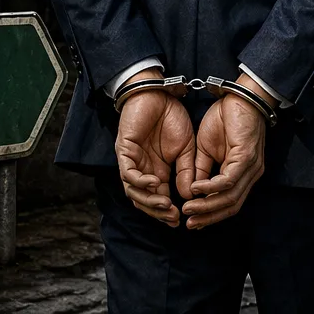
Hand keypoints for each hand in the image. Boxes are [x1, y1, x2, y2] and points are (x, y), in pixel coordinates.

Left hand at [114, 72, 195, 226]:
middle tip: (172, 217)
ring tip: (165, 204)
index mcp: (157, 170)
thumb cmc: (171, 117)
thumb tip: (189, 194)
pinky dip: (141, 181)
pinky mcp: (124, 151)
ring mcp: (132, 161)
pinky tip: (156, 182)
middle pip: (144, 200)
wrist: (160, 94)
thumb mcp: (187, 148)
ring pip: (133, 192)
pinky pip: (128, 173)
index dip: (168, 211)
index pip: (159, 198)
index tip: (182, 219)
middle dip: (157, 212)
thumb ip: (186, 171)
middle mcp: (143, 170)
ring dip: (149, 201)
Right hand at [183, 75, 271, 229]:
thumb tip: (190, 192)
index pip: (229, 203)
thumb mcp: (205, 148)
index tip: (192, 222)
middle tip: (189, 223)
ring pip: (230, 197)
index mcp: (242, 174)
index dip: (210, 215)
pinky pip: (228, 179)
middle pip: (231, 206)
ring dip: (207, 206)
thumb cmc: (225, 118)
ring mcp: (251, 167)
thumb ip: (200, 170)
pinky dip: (211, 187)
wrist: (238, 96)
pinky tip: (196, 188)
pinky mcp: (247, 156)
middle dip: (208, 217)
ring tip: (188, 209)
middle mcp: (250, 175)